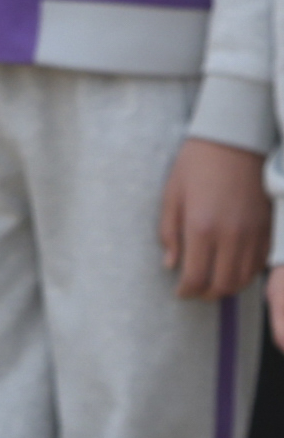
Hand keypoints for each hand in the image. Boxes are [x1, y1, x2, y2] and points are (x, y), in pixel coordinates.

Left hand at [161, 135, 271, 302]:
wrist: (234, 143)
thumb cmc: (195, 165)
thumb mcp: (171, 195)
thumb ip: (169, 232)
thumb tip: (171, 264)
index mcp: (201, 228)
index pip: (196, 277)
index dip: (186, 291)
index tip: (179, 292)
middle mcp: (230, 237)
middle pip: (222, 285)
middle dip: (206, 294)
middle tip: (194, 291)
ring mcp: (253, 235)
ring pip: (244, 279)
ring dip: (227, 287)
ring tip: (212, 282)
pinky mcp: (267, 231)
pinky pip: (259, 265)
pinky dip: (246, 274)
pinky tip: (232, 269)